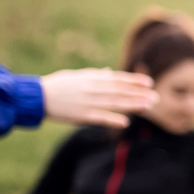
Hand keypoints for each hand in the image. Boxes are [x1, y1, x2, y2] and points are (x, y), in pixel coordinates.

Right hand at [40, 68, 157, 127]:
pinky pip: (99, 117)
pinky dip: (112, 119)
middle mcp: (92, 89)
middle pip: (120, 91)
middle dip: (139, 94)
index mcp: (91, 78)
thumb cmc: (57, 85)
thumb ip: (94, 75)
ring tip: (148, 107)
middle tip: (156, 98)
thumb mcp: (76, 76)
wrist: (37, 96)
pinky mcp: (80, 115)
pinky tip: (125, 122)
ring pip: (114, 103)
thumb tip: (108, 72)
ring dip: (132, 105)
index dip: (134, 81)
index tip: (149, 83)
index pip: (117, 79)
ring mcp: (87, 102)